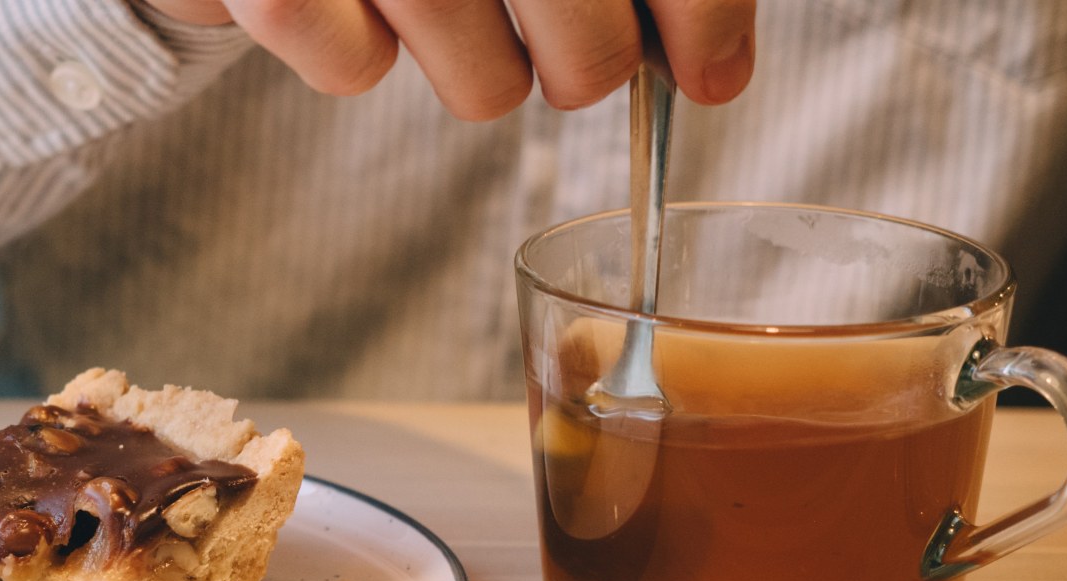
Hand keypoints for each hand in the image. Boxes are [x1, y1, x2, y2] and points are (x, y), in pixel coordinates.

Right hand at [142, 0, 755, 119]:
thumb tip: (712, 64)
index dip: (701, 15)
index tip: (712, 73)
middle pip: (584, 42)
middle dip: (589, 65)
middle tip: (575, 59)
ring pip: (482, 86)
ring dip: (476, 66)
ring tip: (446, 9)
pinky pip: (354, 70)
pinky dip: (356, 53)